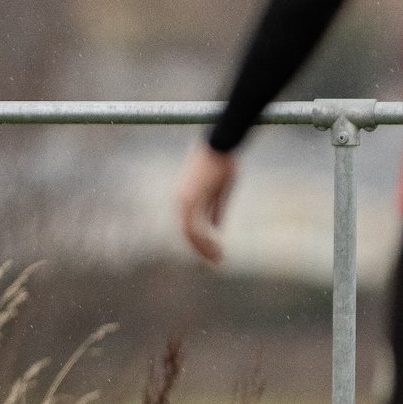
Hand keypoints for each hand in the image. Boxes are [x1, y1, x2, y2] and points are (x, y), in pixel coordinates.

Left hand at [174, 142, 236, 263]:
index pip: (189, 226)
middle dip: (202, 248)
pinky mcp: (189, 200)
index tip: (215, 251)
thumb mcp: (220, 190)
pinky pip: (193, 227)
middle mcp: (180, 201)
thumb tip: (216, 227)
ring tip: (218, 257)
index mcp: (186, 198)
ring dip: (204, 247)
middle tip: (217, 259)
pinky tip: (215, 248)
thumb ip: (216, 209)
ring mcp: (183, 201)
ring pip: (190, 234)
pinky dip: (204, 240)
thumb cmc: (222, 163)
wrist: (220, 144)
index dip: (202, 241)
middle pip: (187, 233)